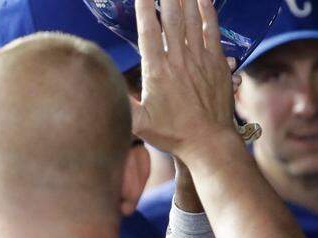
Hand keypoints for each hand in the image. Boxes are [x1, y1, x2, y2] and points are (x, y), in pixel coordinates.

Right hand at [131, 0, 236, 158]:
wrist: (209, 142)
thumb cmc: (174, 135)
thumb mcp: (140, 124)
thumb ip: (122, 105)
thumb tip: (101, 92)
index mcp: (157, 71)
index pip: (148, 31)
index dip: (144, 7)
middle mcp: (179, 61)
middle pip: (172, 19)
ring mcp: (200, 61)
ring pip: (193, 21)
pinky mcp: (217, 65)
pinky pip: (213, 33)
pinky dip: (209, 14)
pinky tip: (205, 0)